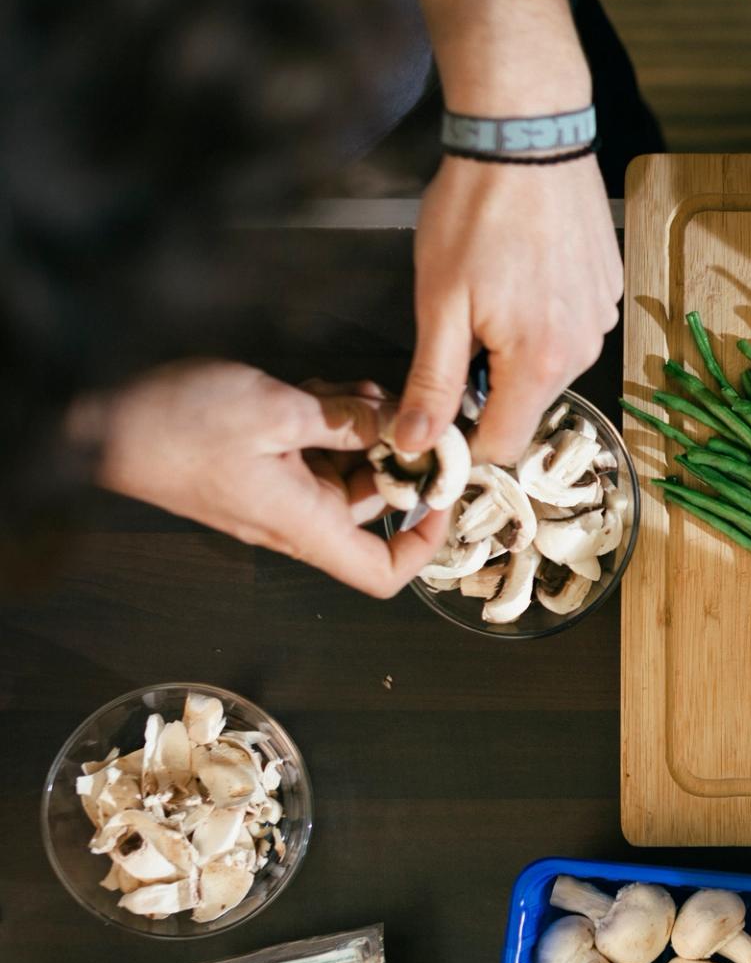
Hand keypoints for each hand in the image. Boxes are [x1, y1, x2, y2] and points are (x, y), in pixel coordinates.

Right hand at [86, 361, 448, 595]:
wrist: (95, 418)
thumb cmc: (176, 423)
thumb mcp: (275, 411)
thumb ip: (346, 422)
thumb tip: (398, 429)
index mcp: (303, 523)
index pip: (380, 573)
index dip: (423, 545)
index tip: (443, 496)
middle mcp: (294, 516)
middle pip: (372, 505)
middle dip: (396, 457)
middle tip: (409, 410)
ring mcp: (274, 490)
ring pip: (345, 467)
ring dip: (362, 429)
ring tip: (361, 390)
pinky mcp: (257, 463)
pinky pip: (312, 450)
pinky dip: (329, 421)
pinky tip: (326, 389)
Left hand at [404, 154, 620, 464]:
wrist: (528, 137)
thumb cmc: (476, 212)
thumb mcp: (439, 302)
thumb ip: (432, 383)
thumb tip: (414, 445)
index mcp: (539, 362)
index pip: (503, 445)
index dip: (462, 439)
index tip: (434, 410)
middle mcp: (582, 349)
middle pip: (526, 404)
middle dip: (488, 386)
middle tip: (456, 328)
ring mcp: (601, 318)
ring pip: (548, 366)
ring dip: (515, 350)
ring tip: (492, 291)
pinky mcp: (607, 289)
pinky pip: (570, 328)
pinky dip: (542, 317)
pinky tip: (522, 272)